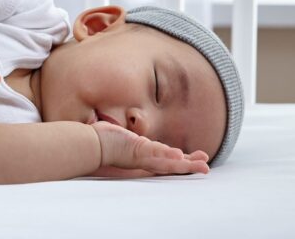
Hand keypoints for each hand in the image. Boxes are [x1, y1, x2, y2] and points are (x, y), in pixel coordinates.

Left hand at [90, 121, 209, 176]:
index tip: (190, 158)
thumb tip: (116, 126)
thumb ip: (121, 134)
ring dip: (185, 164)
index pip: (163, 160)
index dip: (178, 160)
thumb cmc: (98, 141)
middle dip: (189, 166)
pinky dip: (167, 155)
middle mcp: (144, 159)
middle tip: (206, 168)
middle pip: (170, 164)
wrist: (88, 145)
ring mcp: (141, 156)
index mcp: (141, 156)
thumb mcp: (115, 137)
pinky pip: (155, 154)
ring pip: (167, 162)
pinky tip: (179, 156)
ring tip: (201, 166)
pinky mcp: (136, 151)